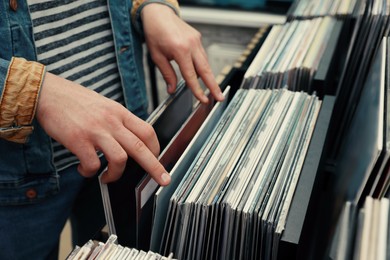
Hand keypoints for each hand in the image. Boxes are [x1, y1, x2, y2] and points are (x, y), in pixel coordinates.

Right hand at [36, 72, 170, 184]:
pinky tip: (84, 169)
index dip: (156, 148)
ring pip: (120, 159)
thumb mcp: (105, 105)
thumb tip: (129, 139)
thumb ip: (118, 121)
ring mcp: (95, 130)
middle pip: (140, 147)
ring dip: (116, 174)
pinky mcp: (78, 139)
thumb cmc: (76, 101)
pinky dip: (90, 172)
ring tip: (107, 177)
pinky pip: (92, 164)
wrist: (48, 92)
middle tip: (164, 180)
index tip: (157, 159)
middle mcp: (111, 121)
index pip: (147, 131)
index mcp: (120, 112)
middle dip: (155, 167)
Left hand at [141, 4, 223, 102]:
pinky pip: (202, 55)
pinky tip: (200, 73)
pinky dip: (202, 65)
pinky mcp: (197, 38)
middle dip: (214, 85)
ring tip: (212, 88)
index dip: (198, 90)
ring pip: (205, 63)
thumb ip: (167, 74)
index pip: (191, 76)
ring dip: (208, 76)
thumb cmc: (155, 32)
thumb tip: (172, 89)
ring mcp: (196, 40)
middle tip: (220, 97)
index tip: (203, 99)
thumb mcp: (157, 57)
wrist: (158, 14)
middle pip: (206, 70)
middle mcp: (191, 45)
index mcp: (180, 50)